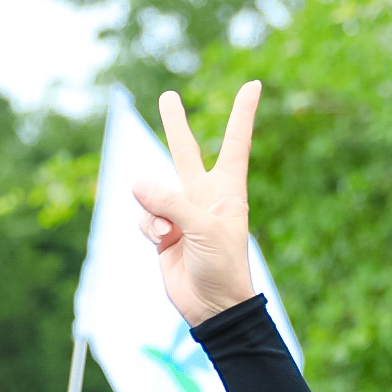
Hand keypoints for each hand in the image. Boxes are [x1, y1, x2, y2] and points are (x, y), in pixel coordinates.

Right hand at [134, 81, 262, 325]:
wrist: (213, 307)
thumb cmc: (223, 266)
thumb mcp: (204, 229)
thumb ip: (171, 202)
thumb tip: (136, 183)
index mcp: (227, 190)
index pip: (235, 143)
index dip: (243, 114)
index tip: (254, 85)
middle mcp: (203, 196)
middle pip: (185, 151)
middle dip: (175, 125)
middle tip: (169, 96)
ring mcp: (180, 213)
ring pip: (153, 190)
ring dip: (155, 209)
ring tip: (170, 233)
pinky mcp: (162, 231)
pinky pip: (144, 217)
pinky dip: (149, 228)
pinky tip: (163, 243)